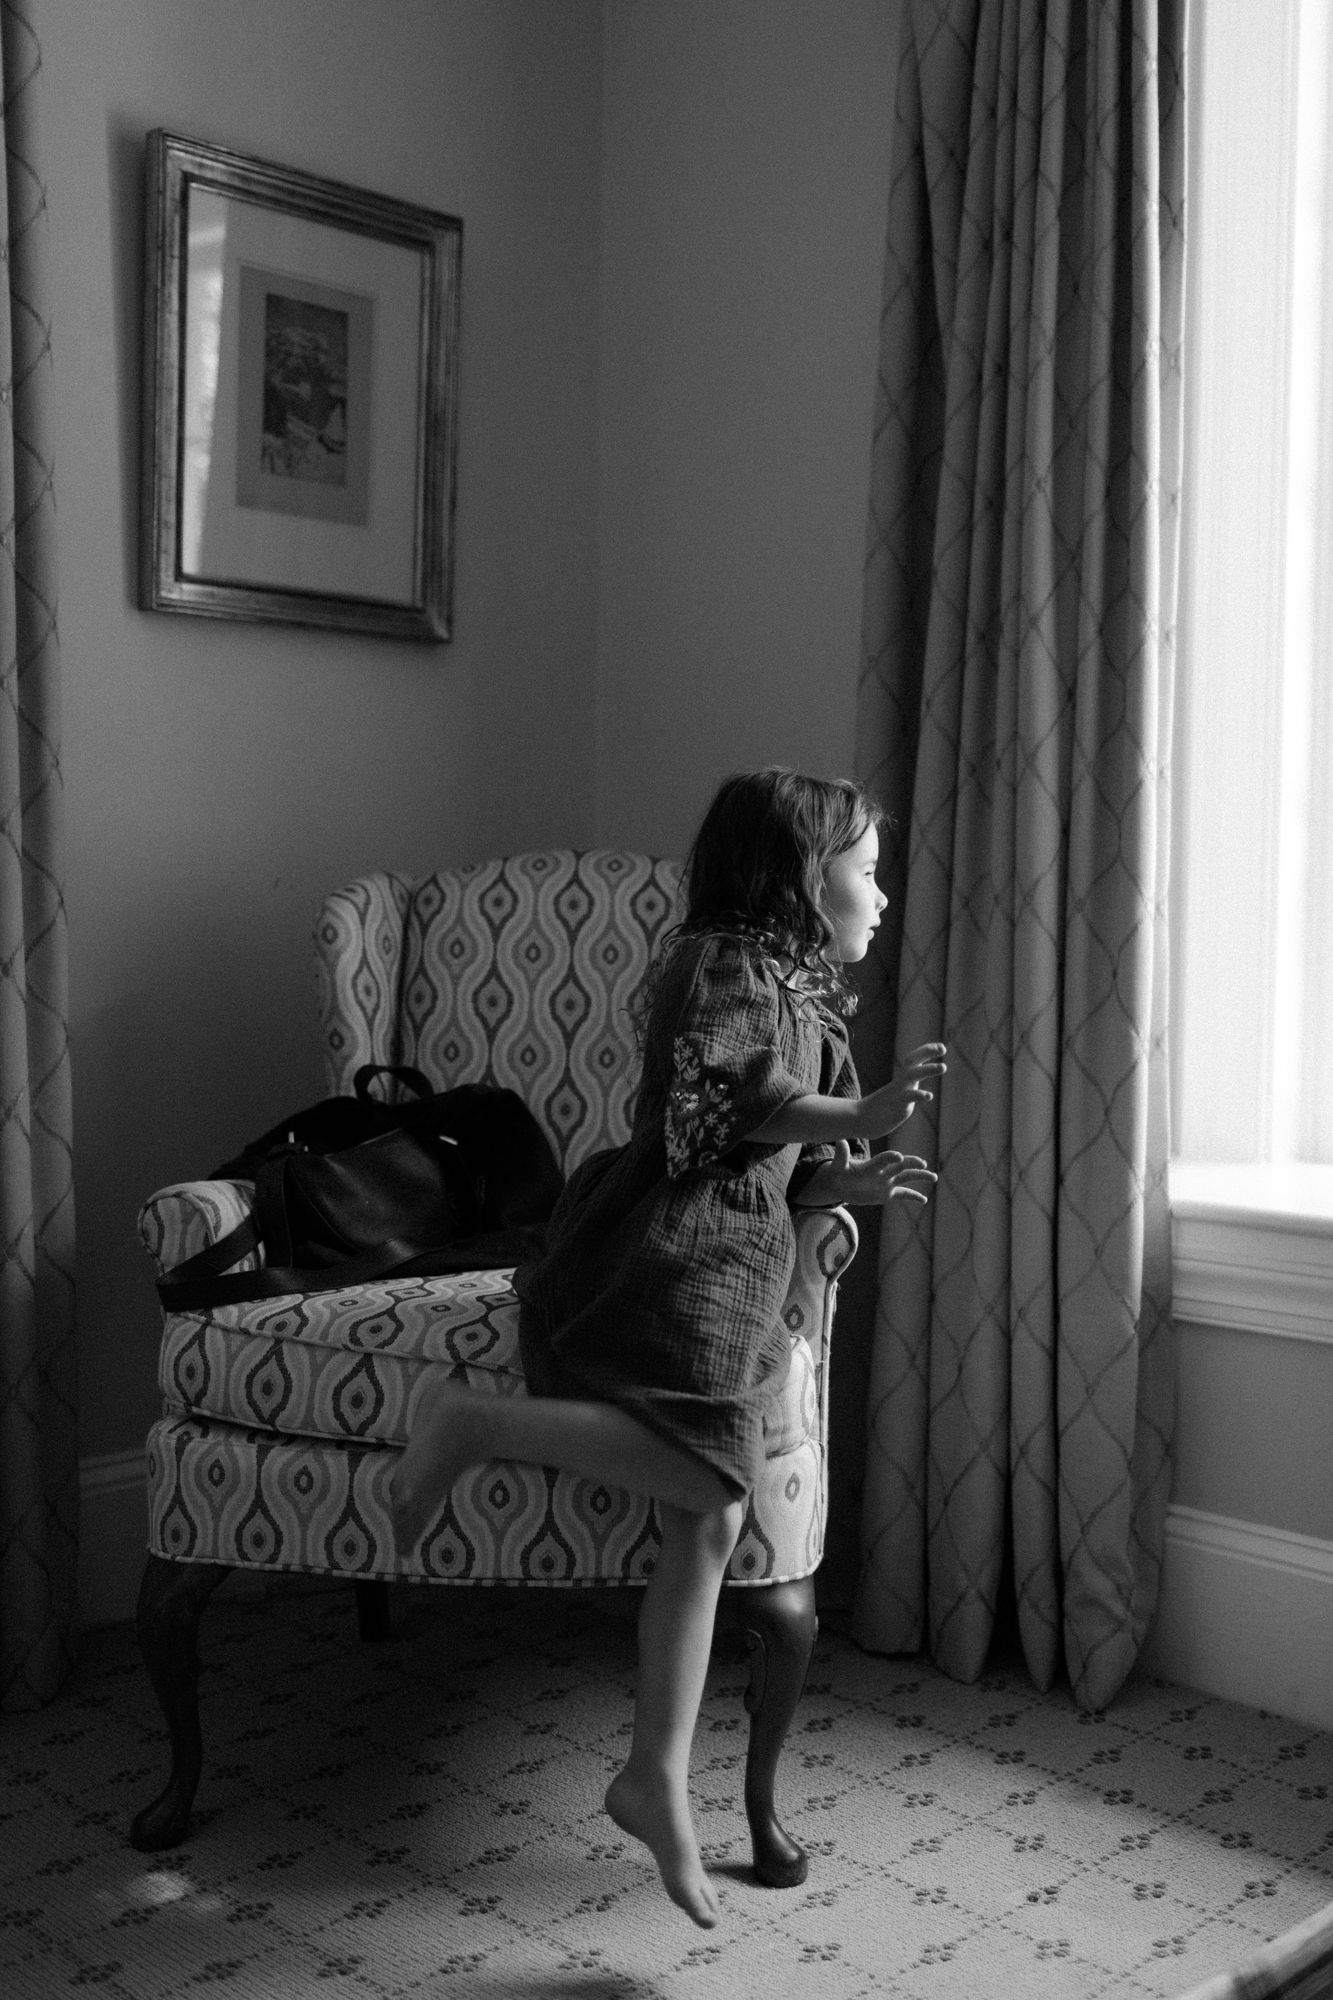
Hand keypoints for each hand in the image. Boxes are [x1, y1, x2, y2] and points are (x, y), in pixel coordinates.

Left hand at [793, 1142, 937, 1209]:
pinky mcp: (887, 1194)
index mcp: (872, 1165)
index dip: (890, 1157)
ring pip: (906, 1178)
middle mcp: (883, 1172)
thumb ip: (841, 1156)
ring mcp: (887, 1182)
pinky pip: (903, 1195)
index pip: (883, 1160)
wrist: (842, 1184)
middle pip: (900, 1166)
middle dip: (911, 1164)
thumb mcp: (837, 1166)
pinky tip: (924, 1200)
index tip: (899, 1156)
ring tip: (934, 1177)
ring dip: (920, 1177)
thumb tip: (839, 1142)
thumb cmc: (839, 1172)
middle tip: (922, 1163)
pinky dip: (913, 1196)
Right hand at [860, 1042, 947, 1139]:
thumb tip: (915, 1088)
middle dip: (927, 1052)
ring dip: (928, 1069)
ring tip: (943, 1066)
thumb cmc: (879, 1109)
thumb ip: (907, 1089)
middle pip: (912, 1061)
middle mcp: (900, 1083)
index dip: (927, 1051)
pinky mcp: (896, 1106)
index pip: (914, 1060)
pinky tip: (928, 1096)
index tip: (941, 1047)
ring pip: (912, 1076)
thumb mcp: (897, 1095)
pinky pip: (908, 1097)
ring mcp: (898, 1093)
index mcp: (901, 1080)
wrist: (858, 1120)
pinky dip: (918, 1095)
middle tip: (943, 1048)